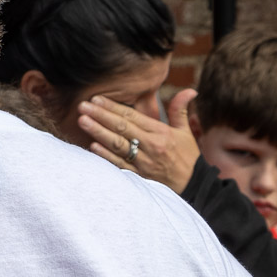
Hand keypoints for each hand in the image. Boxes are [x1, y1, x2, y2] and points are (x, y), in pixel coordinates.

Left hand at [77, 89, 199, 193]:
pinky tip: (91, 146)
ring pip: (117, 144)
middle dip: (100, 115)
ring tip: (82, 121)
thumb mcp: (186, 132)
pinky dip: (105, 155)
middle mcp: (151, 145)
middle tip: (82, 105)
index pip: (132, 116)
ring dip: (98, 132)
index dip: (114, 107)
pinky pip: (119, 164)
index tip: (97, 99)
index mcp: (160, 132)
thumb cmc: (187, 157)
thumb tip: (190, 90)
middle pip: (121, 127)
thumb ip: (180, 110)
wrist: (194, 186)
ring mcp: (143, 162)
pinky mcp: (139, 176)